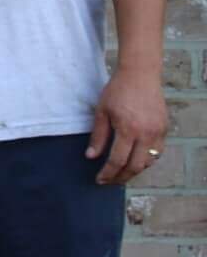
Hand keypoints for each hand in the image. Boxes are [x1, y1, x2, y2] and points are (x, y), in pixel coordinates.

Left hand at [88, 68, 167, 184]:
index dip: (108, 173)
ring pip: (149, 162)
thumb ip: (98, 136)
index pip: (117, 160)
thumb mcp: (101, 112)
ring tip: (121, 173)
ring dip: (135, 170)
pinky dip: (146, 160)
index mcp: (128, 130)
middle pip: (135, 166)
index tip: (99, 180)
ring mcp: (158, 132)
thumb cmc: (117, 91)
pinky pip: (157, 152)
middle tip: (110, 182)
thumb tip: (91, 157)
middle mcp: (146, 134)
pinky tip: (135, 160)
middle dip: (121, 178)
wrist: (140, 75)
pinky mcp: (165, 129)